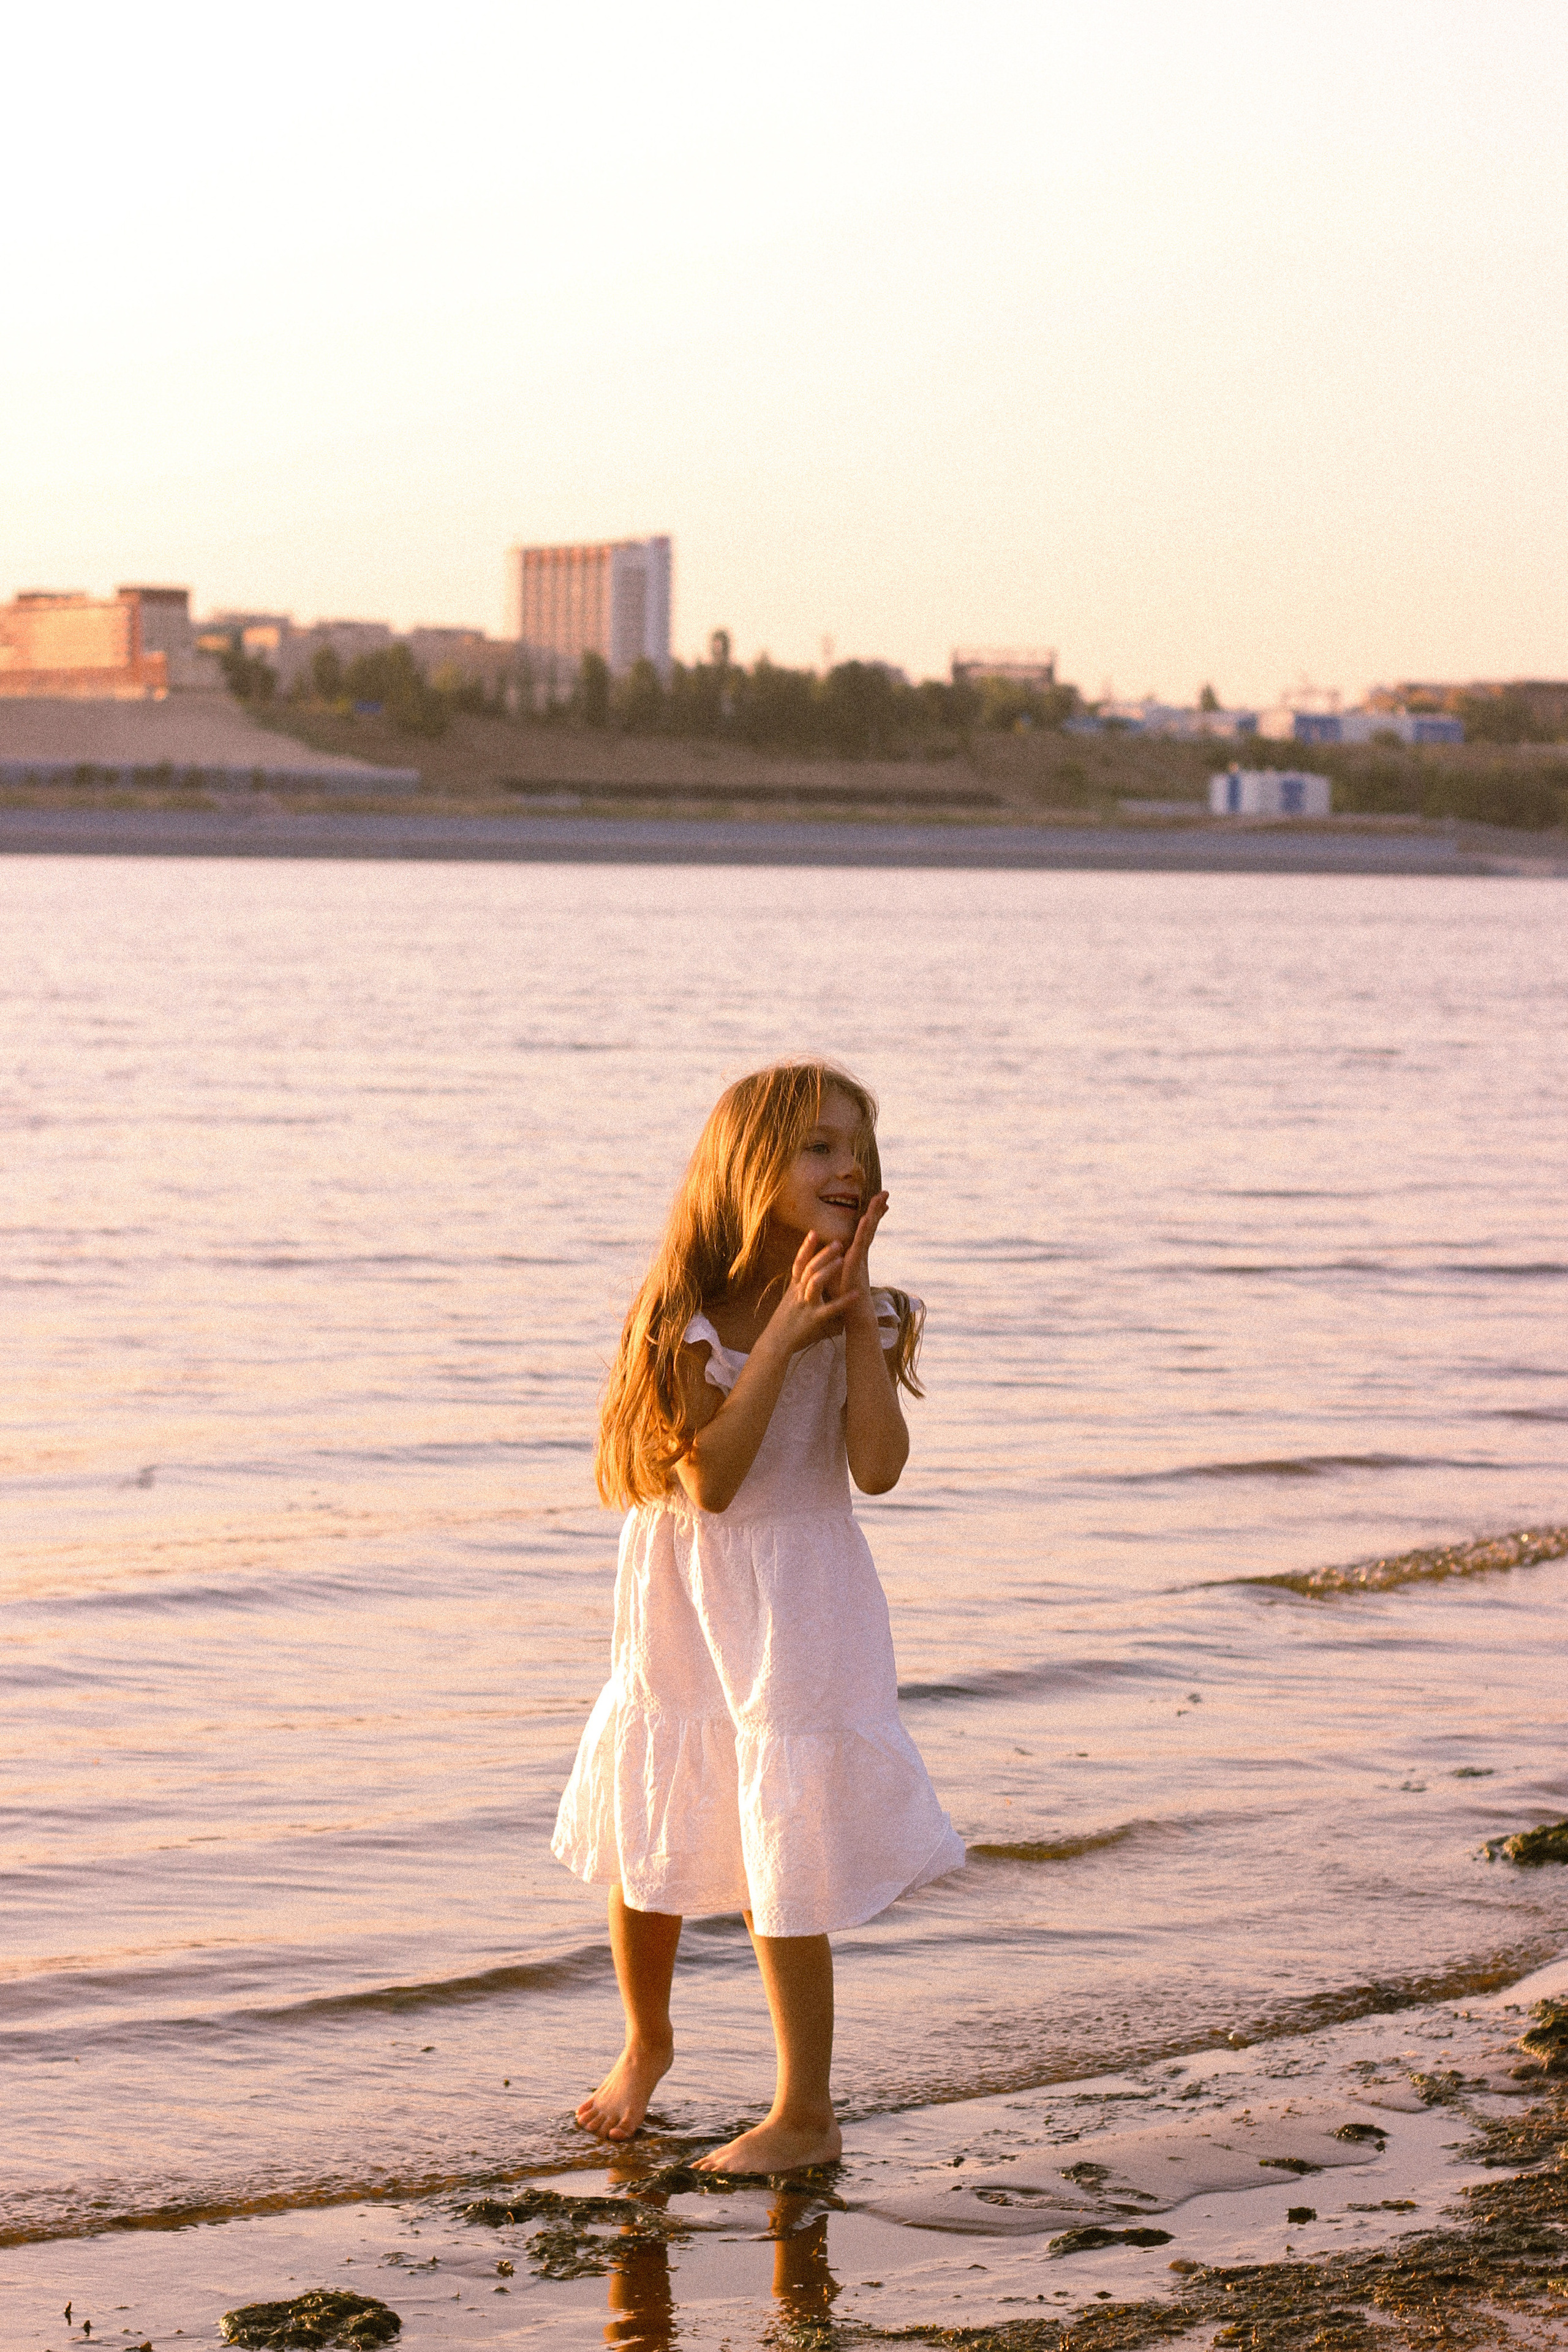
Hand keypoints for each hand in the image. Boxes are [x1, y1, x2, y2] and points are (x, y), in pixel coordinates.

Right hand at [767, 1231, 852, 1354]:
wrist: (774, 1343)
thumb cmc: (783, 1323)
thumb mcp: (788, 1301)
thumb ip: (797, 1289)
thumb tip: (804, 1278)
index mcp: (794, 1288)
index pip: (799, 1263)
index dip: (806, 1247)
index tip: (814, 1232)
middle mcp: (799, 1293)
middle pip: (810, 1268)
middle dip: (823, 1254)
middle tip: (838, 1242)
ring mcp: (806, 1305)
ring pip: (816, 1283)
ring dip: (830, 1269)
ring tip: (843, 1259)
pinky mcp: (814, 1319)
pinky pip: (830, 1308)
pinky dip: (844, 1301)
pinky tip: (856, 1294)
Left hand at [828, 1190, 887, 1326]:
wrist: (853, 1316)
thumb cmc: (843, 1298)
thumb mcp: (836, 1272)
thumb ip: (835, 1260)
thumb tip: (832, 1248)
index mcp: (856, 1254)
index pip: (866, 1230)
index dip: (872, 1214)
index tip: (880, 1199)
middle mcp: (860, 1255)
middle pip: (870, 1227)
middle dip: (877, 1209)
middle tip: (886, 1192)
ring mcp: (860, 1260)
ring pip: (867, 1234)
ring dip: (873, 1216)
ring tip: (879, 1199)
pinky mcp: (856, 1268)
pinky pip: (860, 1247)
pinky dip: (863, 1233)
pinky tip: (866, 1221)